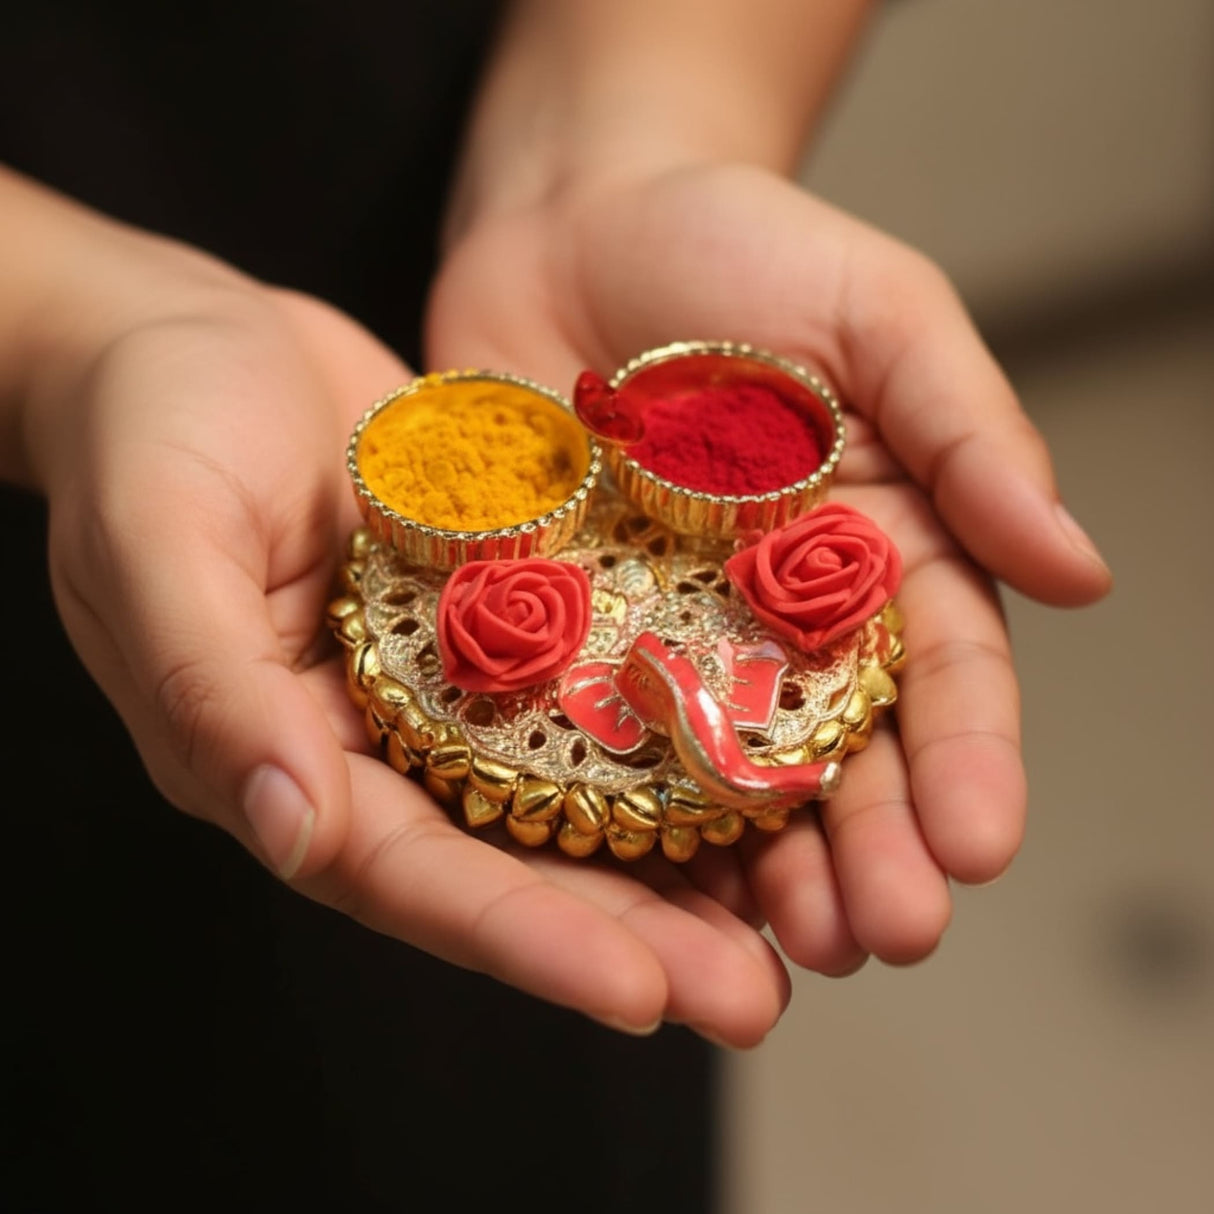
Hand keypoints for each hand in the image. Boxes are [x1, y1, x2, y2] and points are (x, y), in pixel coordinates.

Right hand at [19, 200, 789, 1047]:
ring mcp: (444, 682)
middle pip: (512, 860)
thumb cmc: (145, 430)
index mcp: (283, 756)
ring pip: (568, 790)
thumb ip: (211, 686)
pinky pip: (587, 685)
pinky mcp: (497, 613)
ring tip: (794, 915)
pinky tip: (758, 759)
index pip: (409, 874)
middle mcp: (376, 743)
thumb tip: (287, 828)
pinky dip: (665, 730)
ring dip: (675, 857)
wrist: (192, 337)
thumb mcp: (156, 541)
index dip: (522, 938)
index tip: (640, 994)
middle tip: (754, 997)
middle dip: (631, 933)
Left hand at [426, 161, 1111, 977]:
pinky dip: (613, 811)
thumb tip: (1082, 569)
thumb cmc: (739, 249)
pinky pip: (585, 731)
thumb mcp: (880, 315)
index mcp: (877, 549)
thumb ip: (971, 434)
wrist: (575, 223)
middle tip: (884, 934)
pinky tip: (634, 886)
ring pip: (721, 774)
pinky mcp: (561, 629)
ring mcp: (667, 632)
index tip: (981, 844)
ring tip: (782, 953)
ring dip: (756, 870)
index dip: (968, 760)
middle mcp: (779, 615)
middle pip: (837, 752)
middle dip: (868, 846)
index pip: (942, 672)